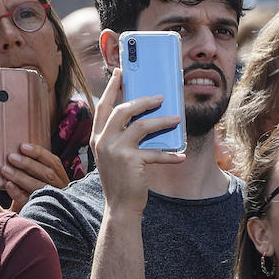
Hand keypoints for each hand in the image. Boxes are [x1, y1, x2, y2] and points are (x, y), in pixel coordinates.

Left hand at [2, 143, 70, 210]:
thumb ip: (35, 170)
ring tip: (4, 169)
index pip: (54, 163)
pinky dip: (18, 193)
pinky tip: (8, 185)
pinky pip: (30, 202)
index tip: (22, 146)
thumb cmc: (36, 196)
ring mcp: (54, 202)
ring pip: (39, 187)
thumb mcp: (42, 182)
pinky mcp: (42, 214)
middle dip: (28, 164)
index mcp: (61, 180)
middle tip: (10, 157)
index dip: (39, 153)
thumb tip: (18, 150)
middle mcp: (61, 190)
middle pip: (48, 174)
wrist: (40, 224)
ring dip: (21, 177)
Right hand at [90, 68, 184, 214]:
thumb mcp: (114, 154)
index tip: (119, 73)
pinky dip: (170, 155)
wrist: (120, 206)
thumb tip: (143, 116)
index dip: (111, 88)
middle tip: (160, 96)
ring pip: (141, 125)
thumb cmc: (121, 178)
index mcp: (97, 137)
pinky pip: (155, 152)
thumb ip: (121, 136)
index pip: (103, 106)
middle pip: (122, 110)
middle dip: (142, 100)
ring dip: (162, 120)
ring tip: (176, 119)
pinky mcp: (131, 161)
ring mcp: (115, 150)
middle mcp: (103, 140)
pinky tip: (180, 156)